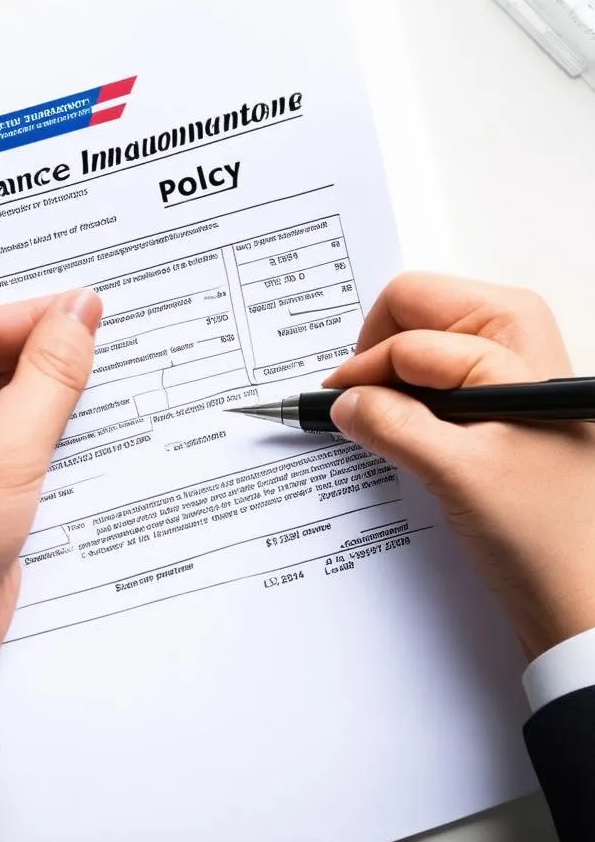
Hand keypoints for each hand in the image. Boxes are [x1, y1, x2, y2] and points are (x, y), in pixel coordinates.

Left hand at [0, 289, 102, 674]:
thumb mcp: (4, 446)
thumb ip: (50, 374)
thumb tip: (79, 313)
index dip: (51, 319)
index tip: (104, 316)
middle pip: (8, 361)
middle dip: (60, 364)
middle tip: (117, 353)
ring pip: (22, 405)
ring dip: (65, 409)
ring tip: (116, 399)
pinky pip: (26, 447)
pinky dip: (59, 446)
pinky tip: (98, 446)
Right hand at [324, 272, 594, 661]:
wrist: (583, 595)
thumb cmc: (546, 533)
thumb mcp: (458, 473)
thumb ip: (393, 425)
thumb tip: (341, 401)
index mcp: (515, 336)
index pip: (408, 331)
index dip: (364, 368)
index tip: (335, 406)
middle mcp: (514, 337)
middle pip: (416, 310)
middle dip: (377, 353)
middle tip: (358, 404)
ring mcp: (506, 367)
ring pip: (419, 339)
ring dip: (389, 377)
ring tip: (380, 422)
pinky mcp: (495, 398)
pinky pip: (433, 371)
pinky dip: (404, 395)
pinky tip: (400, 431)